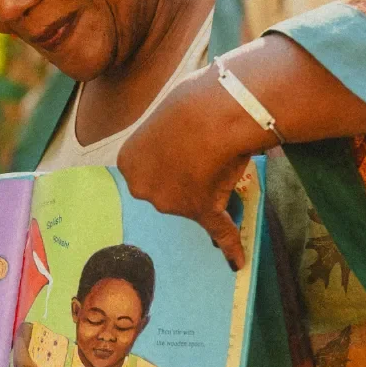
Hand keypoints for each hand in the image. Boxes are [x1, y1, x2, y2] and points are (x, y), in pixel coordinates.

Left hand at [118, 65, 256, 269]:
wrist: (214, 111)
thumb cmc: (189, 106)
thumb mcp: (165, 120)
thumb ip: (167, 139)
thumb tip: (180, 145)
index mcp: (128, 163)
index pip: (149, 170)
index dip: (170, 158)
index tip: (183, 144)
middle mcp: (143, 188)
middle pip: (167, 189)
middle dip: (185, 176)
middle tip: (203, 149)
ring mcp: (173, 204)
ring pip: (192, 203)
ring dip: (207, 189)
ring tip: (222, 156)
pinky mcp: (203, 211)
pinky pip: (218, 231)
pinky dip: (229, 245)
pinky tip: (237, 260)